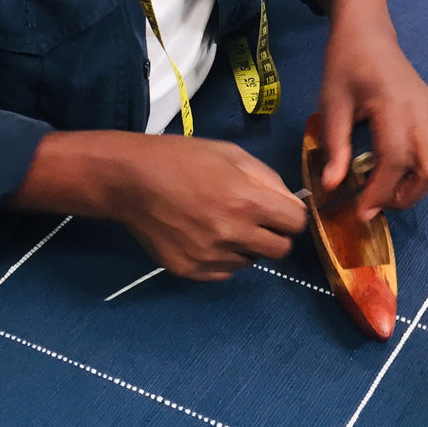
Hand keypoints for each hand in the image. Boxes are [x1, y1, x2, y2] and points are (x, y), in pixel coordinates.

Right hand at [116, 135, 306, 279]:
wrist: (131, 180)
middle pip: (280, 250)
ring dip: (246, 246)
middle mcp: (232, 234)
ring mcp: (210, 256)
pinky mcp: (191, 271)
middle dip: (274, 234)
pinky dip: (223, 258)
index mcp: (247, 201)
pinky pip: (225, 272)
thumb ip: (268, 179)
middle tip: (255, 220)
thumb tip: (291, 202)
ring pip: (251, 262)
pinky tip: (205, 237)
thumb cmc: (183, 159)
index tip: (278, 210)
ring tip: (221, 223)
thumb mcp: (231, 154)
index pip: (296, 223)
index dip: (291, 215)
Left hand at [313, 0, 427, 220]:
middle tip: (376, 204)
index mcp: (395, 105)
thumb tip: (332, 188)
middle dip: (407, 196)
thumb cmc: (345, 63)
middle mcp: (423, 111)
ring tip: (381, 189)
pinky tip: (388, 169)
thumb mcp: (332, 103)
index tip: (361, 213)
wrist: (368, 31)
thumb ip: (335, 146)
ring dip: (414, 186)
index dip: (380, 192)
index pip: (396, 160)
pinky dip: (416, 170)